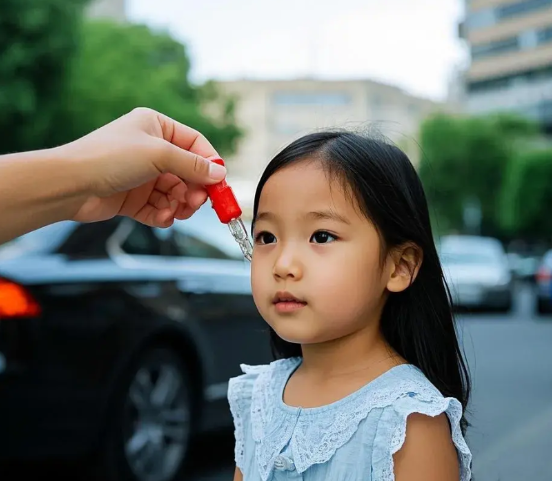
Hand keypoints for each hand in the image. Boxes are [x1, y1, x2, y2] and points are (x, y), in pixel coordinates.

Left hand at [59, 107, 226, 226]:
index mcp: (156, 127)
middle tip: (197, 203)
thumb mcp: (158, 154)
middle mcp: (151, 150)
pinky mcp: (134, 199)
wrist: (70, 184)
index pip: (195, 144)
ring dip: (180, 205)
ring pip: (176, 194)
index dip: (209, 164)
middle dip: (195, 190)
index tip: (220, 184)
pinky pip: (159, 208)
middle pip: (188, 173)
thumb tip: (220, 173)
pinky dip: (164, 215)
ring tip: (178, 212)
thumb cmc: (108, 157)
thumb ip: (192, 165)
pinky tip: (163, 217)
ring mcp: (143, 176)